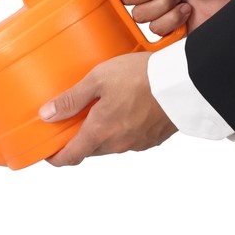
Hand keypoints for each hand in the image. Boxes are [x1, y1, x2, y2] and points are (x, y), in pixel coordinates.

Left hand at [39, 52, 176, 165]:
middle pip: (89, 150)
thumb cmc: (142, 76)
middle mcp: (118, 144)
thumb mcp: (99, 79)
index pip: (70, 157)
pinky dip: (122, 130)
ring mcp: (138, 143)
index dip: (55, 158)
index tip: (48, 152)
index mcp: (100, 132)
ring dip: (101, 134)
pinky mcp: (154, 139)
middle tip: (72, 122)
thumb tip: (46, 114)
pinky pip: (130, 140)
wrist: (187, 80)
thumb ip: (71, 99)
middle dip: (78, 141)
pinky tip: (125, 111)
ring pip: (110, 145)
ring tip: (100, 112)